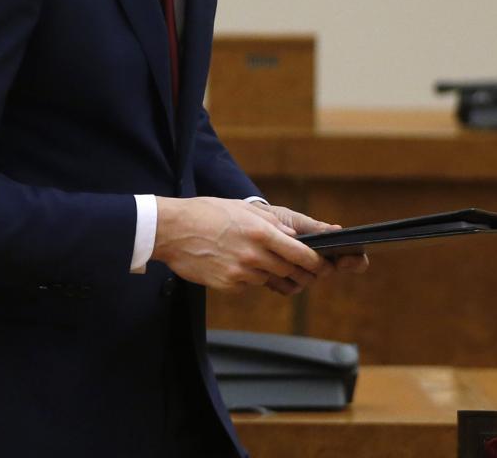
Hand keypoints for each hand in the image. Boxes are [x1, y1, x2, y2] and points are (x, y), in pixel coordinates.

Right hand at [152, 196, 326, 293]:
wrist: (171, 230)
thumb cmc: (205, 214)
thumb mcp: (241, 210)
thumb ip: (271, 224)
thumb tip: (294, 236)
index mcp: (261, 233)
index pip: (301, 254)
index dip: (317, 263)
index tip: (324, 266)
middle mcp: (254, 255)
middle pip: (290, 271)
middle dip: (299, 272)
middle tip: (302, 271)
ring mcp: (241, 273)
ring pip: (269, 279)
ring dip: (270, 273)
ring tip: (256, 260)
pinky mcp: (228, 285)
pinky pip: (248, 285)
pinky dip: (248, 278)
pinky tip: (234, 264)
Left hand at [248, 202, 369, 288]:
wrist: (251, 227)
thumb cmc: (278, 220)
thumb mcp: (295, 220)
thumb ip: (315, 227)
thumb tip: (338, 230)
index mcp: (327, 247)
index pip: (353, 259)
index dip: (355, 262)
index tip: (344, 259)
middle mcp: (318, 264)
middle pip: (328, 272)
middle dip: (318, 265)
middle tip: (306, 256)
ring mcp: (302, 275)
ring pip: (308, 282)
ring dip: (296, 270)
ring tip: (281, 256)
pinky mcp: (285, 283)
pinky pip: (290, 289)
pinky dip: (280, 279)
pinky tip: (270, 267)